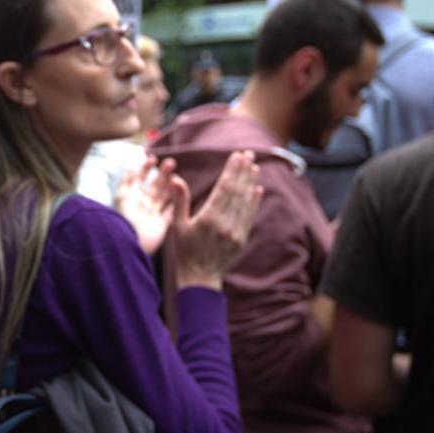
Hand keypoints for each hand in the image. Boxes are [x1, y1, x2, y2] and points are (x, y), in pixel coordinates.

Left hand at [114, 155, 176, 254]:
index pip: (139, 179)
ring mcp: (153, 215)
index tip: (154, 159)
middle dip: (162, 174)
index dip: (145, 168)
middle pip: (155, 186)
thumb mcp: (123, 197)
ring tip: (176, 175)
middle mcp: (143, 205)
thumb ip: (127, 182)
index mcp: (132, 198)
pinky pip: (171, 212)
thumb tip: (131, 168)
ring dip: (170, 185)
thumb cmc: (125, 218)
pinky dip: (176, 203)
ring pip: (164, 197)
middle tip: (171, 162)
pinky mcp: (162, 225)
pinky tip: (181, 192)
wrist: (131, 242)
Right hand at [171, 150, 263, 290]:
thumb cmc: (184, 251)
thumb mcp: (177, 226)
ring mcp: (235, 232)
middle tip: (248, 154)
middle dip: (243, 171)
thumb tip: (176, 179)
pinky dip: (254, 202)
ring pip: (245, 202)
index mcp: (208, 218)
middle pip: (237, 191)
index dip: (231, 170)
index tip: (236, 156)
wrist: (199, 278)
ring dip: (250, 182)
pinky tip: (257, 189)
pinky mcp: (241, 239)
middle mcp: (225, 224)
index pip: (224, 188)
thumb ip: (179, 202)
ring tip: (254, 166)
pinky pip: (249, 216)